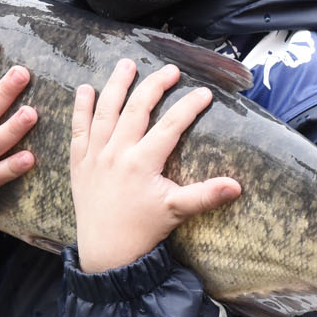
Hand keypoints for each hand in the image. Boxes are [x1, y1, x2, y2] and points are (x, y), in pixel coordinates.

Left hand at [69, 58, 241, 272]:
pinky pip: (78, 128)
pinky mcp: (79, 162)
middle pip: (136, 109)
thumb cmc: (143, 230)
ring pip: (105, 111)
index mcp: (142, 163)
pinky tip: (86, 88)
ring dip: (116, 85)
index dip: (189, 107)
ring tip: (127, 64)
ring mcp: (95, 155)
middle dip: (154, 86)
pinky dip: (81, 107)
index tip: (205, 93)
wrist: (106, 251)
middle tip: (170, 70)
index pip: (170, 126)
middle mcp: (116, 153)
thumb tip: (237, 186)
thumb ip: (206, 195)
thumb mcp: (176, 212)